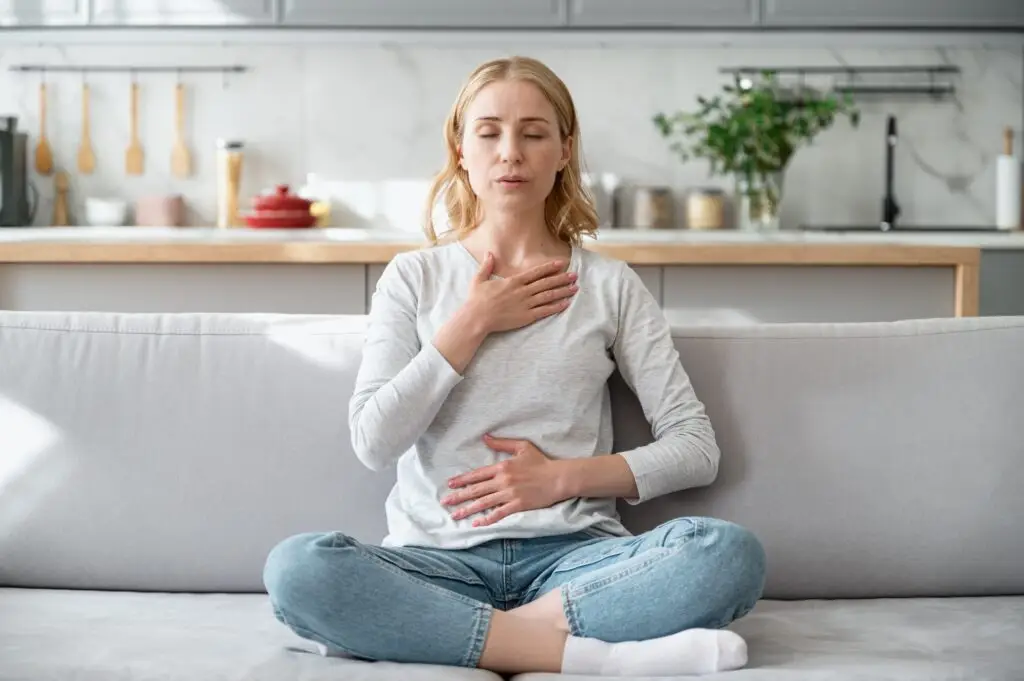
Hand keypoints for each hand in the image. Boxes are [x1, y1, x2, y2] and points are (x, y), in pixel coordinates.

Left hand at [441, 434, 566, 526]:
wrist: (558, 477)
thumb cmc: (541, 462)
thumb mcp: (521, 447)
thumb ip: (502, 443)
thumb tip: (485, 437)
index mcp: (502, 467)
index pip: (477, 474)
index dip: (462, 480)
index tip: (450, 484)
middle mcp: (503, 481)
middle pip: (476, 490)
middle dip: (459, 496)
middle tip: (445, 502)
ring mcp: (509, 494)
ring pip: (484, 503)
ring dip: (468, 509)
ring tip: (455, 515)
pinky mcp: (517, 505)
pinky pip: (499, 514)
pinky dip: (487, 520)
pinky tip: (477, 524)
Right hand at [465, 253, 577, 334]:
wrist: (476, 318)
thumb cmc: (476, 300)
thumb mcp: (479, 279)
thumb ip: (486, 266)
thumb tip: (489, 253)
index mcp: (513, 281)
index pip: (536, 272)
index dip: (550, 268)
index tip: (561, 264)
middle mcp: (522, 291)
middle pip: (546, 283)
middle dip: (562, 278)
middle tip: (574, 275)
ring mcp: (525, 304)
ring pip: (548, 296)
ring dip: (563, 291)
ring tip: (574, 288)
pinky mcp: (526, 317)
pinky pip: (545, 311)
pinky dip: (556, 307)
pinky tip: (566, 303)